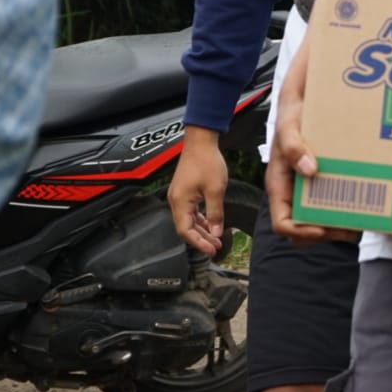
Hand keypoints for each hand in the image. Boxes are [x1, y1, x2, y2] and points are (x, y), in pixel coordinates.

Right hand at [168, 128, 227, 255]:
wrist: (201, 141)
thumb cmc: (206, 160)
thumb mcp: (216, 190)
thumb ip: (216, 213)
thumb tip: (216, 232)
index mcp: (180, 202)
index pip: (185, 231)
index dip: (198, 243)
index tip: (211, 250)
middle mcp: (175, 200)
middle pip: (186, 228)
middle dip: (201, 239)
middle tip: (215, 247)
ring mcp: (179, 196)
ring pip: (189, 220)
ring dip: (202, 230)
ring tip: (215, 239)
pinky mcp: (184, 191)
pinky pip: (191, 211)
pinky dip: (200, 219)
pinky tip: (210, 224)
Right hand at [266, 69, 358, 246]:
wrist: (306, 100)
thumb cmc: (292, 114)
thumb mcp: (288, 126)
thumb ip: (292, 146)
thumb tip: (309, 170)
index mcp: (280, 185)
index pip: (283, 222)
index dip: (301, 232)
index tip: (323, 229)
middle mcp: (294, 191)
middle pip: (304, 228)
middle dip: (326, 232)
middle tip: (351, 227)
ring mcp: (310, 187)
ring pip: (321, 218)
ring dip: (339, 223)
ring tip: (362, 219)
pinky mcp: (326, 179)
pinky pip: (335, 200)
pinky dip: (348, 206)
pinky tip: (366, 201)